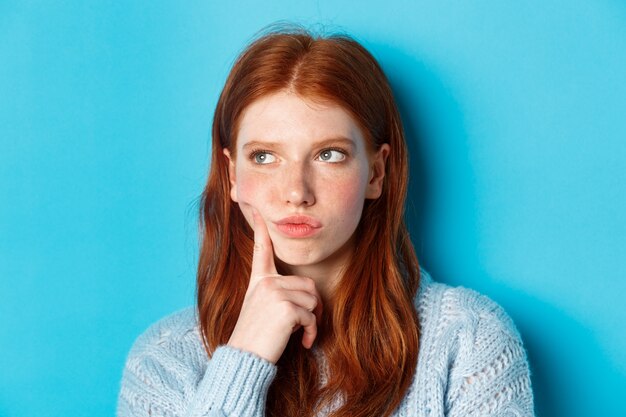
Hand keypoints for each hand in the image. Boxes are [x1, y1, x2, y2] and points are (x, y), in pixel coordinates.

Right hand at [227, 209, 322, 363]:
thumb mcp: (261, 309)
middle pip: (308, 284)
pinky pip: (312, 316)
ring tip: (300, 334)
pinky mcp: (285, 308)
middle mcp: (266, 283)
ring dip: (313, 321)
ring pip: (313, 300)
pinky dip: (312, 332)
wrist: (245, 359)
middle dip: (313, 306)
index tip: (256, 209)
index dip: (260, 229)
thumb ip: (279, 294)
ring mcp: (275, 293)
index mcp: (259, 281)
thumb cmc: (255, 337)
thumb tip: (311, 296)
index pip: (261, 250)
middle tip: (306, 325)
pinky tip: (303, 343)